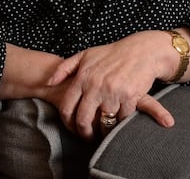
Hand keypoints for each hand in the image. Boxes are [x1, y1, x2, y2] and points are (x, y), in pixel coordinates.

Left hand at [45, 31, 176, 139]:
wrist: (140, 50)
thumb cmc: (111, 53)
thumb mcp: (85, 55)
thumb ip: (64, 68)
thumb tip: (48, 82)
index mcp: (82, 78)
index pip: (67, 107)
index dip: (68, 123)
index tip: (73, 129)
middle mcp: (95, 86)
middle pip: (83, 120)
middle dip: (85, 133)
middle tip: (89, 138)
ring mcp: (112, 93)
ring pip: (103, 123)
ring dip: (104, 131)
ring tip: (104, 133)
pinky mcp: (129, 97)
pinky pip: (122, 119)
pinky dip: (121, 123)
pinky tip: (120, 123)